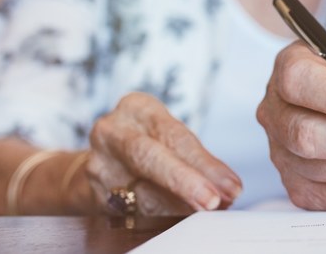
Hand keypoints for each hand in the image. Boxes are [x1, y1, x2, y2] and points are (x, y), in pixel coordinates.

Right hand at [86, 92, 241, 214]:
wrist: (104, 158)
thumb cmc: (149, 142)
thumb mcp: (170, 136)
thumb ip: (197, 159)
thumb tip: (229, 188)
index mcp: (136, 107)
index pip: (174, 136)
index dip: (204, 163)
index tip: (230, 185)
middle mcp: (112, 132)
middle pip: (149, 158)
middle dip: (185, 183)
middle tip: (214, 201)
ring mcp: (98, 163)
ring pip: (141, 192)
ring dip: (179, 207)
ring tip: (206, 211)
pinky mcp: (95, 194)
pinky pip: (132, 212)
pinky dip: (162, 218)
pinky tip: (181, 219)